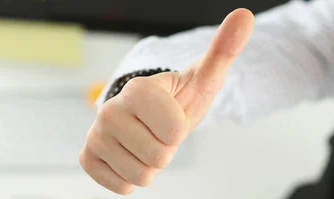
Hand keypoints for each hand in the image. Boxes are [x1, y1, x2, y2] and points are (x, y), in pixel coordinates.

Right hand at [79, 8, 254, 194]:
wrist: (148, 113)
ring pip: (142, 175)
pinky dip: (132, 177)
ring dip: (151, 164)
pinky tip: (131, 154)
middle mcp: (109, 110)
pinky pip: (121, 186)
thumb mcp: (204, 77)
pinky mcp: (88, 156)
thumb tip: (245, 16)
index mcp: (139, 90)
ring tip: (147, 142)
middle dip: (167, 149)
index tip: (172, 115)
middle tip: (159, 131)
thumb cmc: (178, 97)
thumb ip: (224, 49)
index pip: (175, 133)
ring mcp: (96, 134)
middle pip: (159, 157)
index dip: (180, 129)